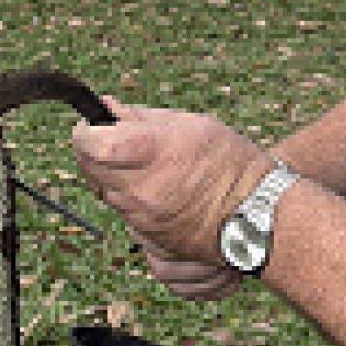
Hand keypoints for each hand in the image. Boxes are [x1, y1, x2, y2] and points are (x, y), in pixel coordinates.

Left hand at [71, 100, 266, 302]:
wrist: (259, 216)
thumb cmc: (230, 163)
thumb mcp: (189, 125)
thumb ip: (141, 118)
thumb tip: (107, 108)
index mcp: (154, 155)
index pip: (91, 144)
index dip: (85, 131)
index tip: (93, 125)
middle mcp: (143, 191)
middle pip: (89, 169)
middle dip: (94, 152)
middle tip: (115, 141)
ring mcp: (144, 219)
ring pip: (104, 192)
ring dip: (112, 176)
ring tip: (145, 165)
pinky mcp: (149, 237)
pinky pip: (123, 212)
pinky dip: (129, 198)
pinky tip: (155, 188)